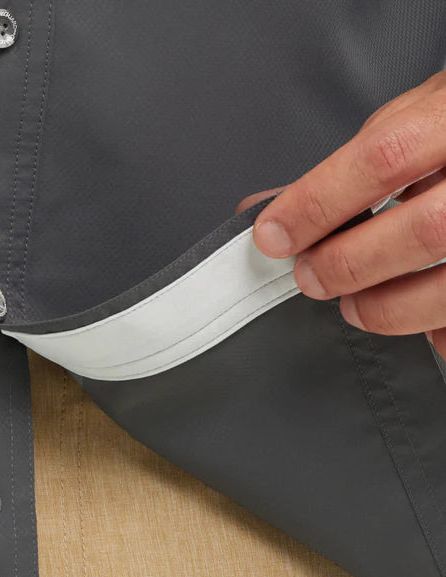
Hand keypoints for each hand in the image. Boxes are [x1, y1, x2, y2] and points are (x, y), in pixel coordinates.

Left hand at [236, 70, 445, 357]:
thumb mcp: (409, 121)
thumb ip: (351, 164)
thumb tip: (275, 210)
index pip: (383, 158)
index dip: (317, 203)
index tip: (273, 236)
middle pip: (425, 230)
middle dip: (349, 263)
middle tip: (310, 277)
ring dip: (389, 308)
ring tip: (356, 307)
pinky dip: (435, 328)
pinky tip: (418, 322)